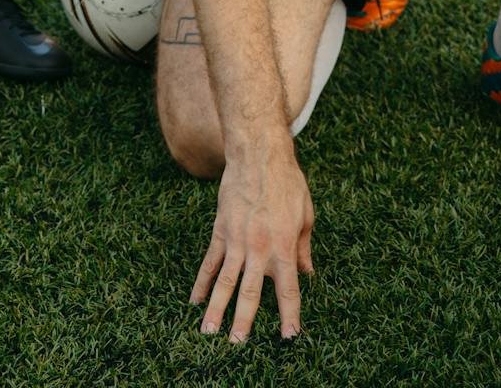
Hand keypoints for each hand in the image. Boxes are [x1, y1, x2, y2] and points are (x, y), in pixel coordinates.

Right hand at [191, 147, 313, 342]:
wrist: (258, 154)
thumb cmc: (287, 182)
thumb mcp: (305, 214)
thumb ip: (304, 247)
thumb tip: (307, 273)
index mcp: (283, 245)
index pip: (287, 289)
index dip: (289, 315)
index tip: (289, 337)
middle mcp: (258, 248)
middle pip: (250, 293)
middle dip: (244, 322)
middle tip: (238, 347)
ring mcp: (236, 241)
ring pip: (225, 282)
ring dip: (216, 309)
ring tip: (209, 333)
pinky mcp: (221, 231)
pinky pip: (209, 262)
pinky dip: (201, 282)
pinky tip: (194, 301)